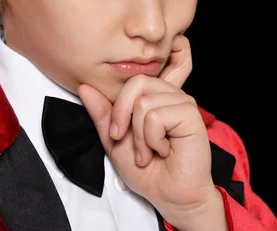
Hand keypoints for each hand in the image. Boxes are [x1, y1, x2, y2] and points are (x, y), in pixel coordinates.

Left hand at [77, 35, 225, 229]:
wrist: (170, 196)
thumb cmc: (149, 172)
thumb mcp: (115, 141)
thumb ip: (103, 114)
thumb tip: (85, 88)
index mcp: (157, 96)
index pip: (131, 81)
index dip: (118, 106)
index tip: (117, 133)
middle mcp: (172, 95)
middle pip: (137, 84)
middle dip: (125, 117)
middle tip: (133, 145)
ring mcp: (184, 103)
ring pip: (144, 103)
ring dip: (141, 137)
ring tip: (150, 152)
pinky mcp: (191, 115)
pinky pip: (156, 117)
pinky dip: (153, 140)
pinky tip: (164, 150)